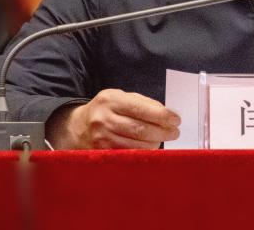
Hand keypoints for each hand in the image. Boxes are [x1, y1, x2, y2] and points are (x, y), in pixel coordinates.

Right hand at [46, 89, 180, 149]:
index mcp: (110, 100)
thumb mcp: (120, 97)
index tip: (176, 119)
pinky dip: (144, 152)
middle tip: (175, 132)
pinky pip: (129, 155)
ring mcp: (102, 139)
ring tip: (163, 139)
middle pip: (140, 129)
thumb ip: (143, 103)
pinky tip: (151, 148)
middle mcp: (104, 119)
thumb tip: (166, 113)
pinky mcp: (102, 153)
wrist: (77, 127)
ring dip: (155, 143)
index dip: (161, 115)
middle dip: (162, 132)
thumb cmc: (106, 110)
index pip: (140, 109)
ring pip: (136, 145)